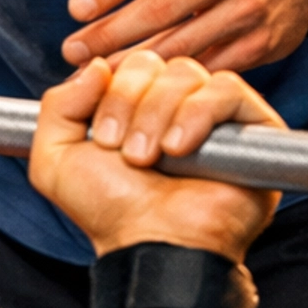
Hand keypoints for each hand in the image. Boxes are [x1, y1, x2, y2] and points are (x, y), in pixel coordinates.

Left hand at [30, 51, 282, 260]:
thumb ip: (57, 105)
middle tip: (128, 152)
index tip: (103, 139)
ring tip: (155, 157)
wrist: (151, 243)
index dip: (111, 92)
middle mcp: (174, 106)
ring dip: (159, 113)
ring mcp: (214, 115)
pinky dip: (198, 112)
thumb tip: (96, 66)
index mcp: (134, 107)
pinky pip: (227, 89)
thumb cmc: (111, 211)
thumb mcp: (55, 158)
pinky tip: (182, 148)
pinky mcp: (252, 126)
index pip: (125, 64)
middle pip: (152, 63)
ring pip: (185, 73)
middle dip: (129, 103)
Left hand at [60, 0, 307, 72]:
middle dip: (111, 33)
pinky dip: (171, 81)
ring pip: (182, 44)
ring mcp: (250, 8)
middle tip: (72, 50)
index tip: (76, 8)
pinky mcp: (262, 44)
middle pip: (162, 8)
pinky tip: (140, 88)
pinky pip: (208, 68)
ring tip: (95, 73)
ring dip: (134, 64)